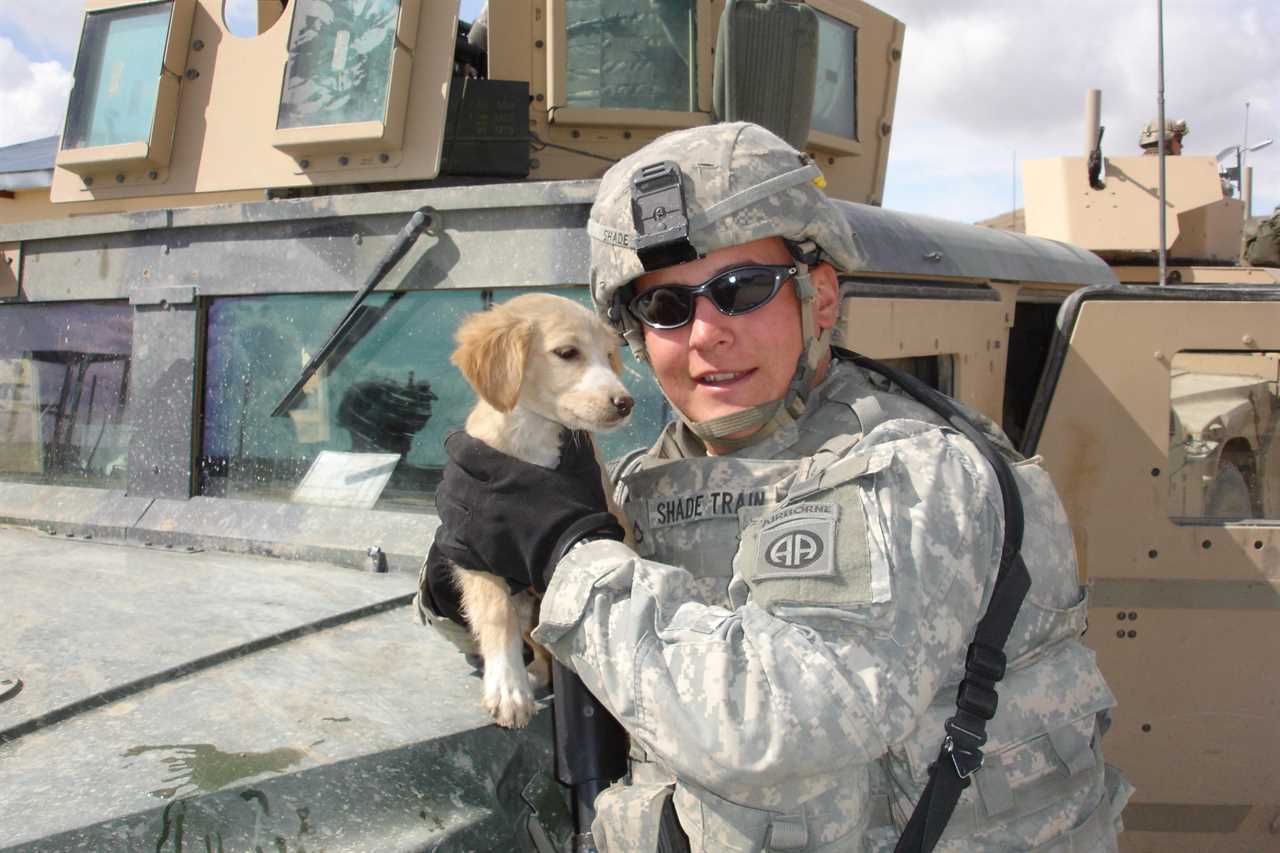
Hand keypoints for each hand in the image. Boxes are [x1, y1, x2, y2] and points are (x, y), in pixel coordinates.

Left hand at [429, 430, 623, 594]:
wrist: (576, 554)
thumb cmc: (578, 508)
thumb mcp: (578, 467)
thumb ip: (569, 442)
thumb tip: (567, 419)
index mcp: (504, 473)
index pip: (464, 451)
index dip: (456, 443)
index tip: (456, 440)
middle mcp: (484, 497)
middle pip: (452, 479)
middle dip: (452, 470)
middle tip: (458, 469)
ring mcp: (478, 528)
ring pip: (446, 508)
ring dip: (448, 499)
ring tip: (452, 497)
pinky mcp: (479, 554)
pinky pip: (449, 541)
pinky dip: (448, 533)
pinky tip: (453, 531)